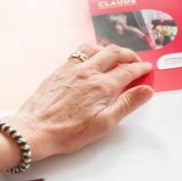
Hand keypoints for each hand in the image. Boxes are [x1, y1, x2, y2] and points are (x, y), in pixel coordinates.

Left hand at [5, 44, 153, 160]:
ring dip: (110, 49)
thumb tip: (146, 90)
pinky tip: (91, 59)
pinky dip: (92, 52)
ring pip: (96, 48)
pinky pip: (79, 52)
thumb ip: (127, 104)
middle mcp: (88, 72)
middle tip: (136, 61)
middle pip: (114, 53)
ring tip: (116, 57)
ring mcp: (72, 69)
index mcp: (102, 86)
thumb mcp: (104, 124)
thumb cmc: (67, 132)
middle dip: (129, 54)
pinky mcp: (59, 70)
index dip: (141, 68)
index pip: (128, 70)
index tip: (147, 69)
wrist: (34, 130)